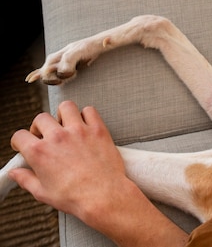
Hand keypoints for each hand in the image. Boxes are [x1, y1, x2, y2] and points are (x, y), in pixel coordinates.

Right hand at [9, 101, 188, 246]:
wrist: (103, 195)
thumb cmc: (75, 196)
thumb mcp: (43, 192)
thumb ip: (26, 179)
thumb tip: (16, 173)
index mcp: (40, 152)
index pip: (20, 136)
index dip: (20, 141)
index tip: (24, 143)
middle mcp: (57, 137)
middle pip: (41, 118)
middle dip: (40, 126)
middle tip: (46, 135)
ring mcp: (78, 131)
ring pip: (65, 107)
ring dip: (63, 115)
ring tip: (66, 125)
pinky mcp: (97, 129)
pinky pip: (90, 111)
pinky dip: (87, 115)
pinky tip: (86, 125)